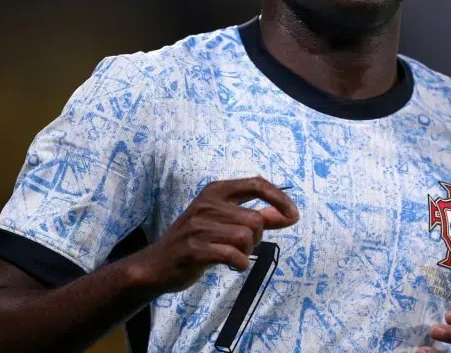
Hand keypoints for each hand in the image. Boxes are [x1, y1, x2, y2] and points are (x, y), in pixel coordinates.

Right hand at [128, 176, 298, 293]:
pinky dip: (240, 264)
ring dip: (246, 252)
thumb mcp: (225, 222)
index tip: (293, 215)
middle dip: (257, 237)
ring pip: (246, 237)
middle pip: (255, 219)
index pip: (257, 184)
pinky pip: (233, 255)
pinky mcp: (194, 249)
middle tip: (243, 246)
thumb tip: (288, 215)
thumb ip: (257, 216)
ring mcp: (198, 226)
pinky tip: (232, 266)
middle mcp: (207, 203)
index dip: (279, 198)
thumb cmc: (197, 241)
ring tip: (234, 256)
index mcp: (216, 191)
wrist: (156, 264)